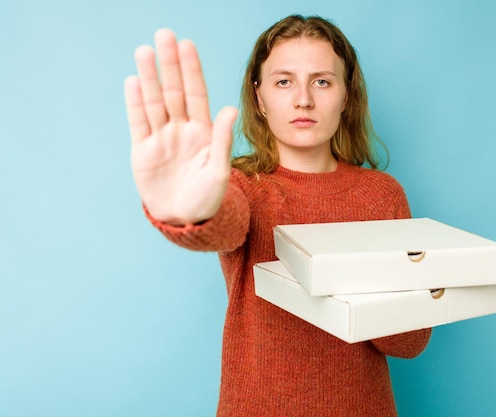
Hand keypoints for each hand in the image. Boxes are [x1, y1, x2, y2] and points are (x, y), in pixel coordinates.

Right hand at [124, 29, 237, 224]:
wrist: (184, 220)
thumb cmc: (207, 198)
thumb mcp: (218, 171)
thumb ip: (222, 140)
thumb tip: (230, 109)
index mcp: (203, 132)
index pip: (197, 94)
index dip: (192, 70)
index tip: (188, 45)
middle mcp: (181, 129)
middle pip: (174, 91)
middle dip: (169, 64)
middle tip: (164, 35)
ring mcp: (161, 138)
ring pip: (154, 101)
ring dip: (149, 77)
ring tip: (145, 51)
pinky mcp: (143, 150)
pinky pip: (138, 122)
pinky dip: (135, 103)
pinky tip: (134, 82)